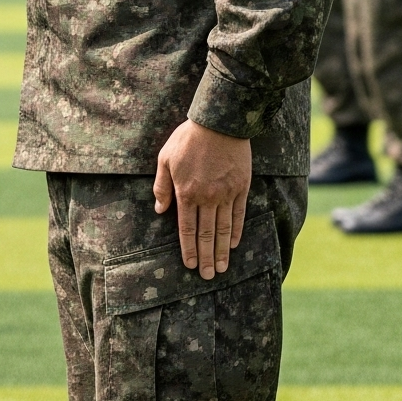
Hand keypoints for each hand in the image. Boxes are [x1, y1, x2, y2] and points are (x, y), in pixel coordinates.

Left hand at [154, 120, 252, 278]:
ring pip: (223, 229)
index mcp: (186, 192)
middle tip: (207, 276)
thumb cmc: (187, 139)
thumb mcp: (165, 159)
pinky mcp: (241, 188)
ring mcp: (226, 194)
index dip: (188, 248)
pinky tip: (233, 244)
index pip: (187, 228)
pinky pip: (239, 215)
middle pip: (206, 234)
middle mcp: (207, 197)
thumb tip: (160, 210)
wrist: (219, 124)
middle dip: (206, 257)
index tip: (189, 264)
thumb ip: (162, 186)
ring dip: (222, 251)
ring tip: (221, 268)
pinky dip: (236, 231)